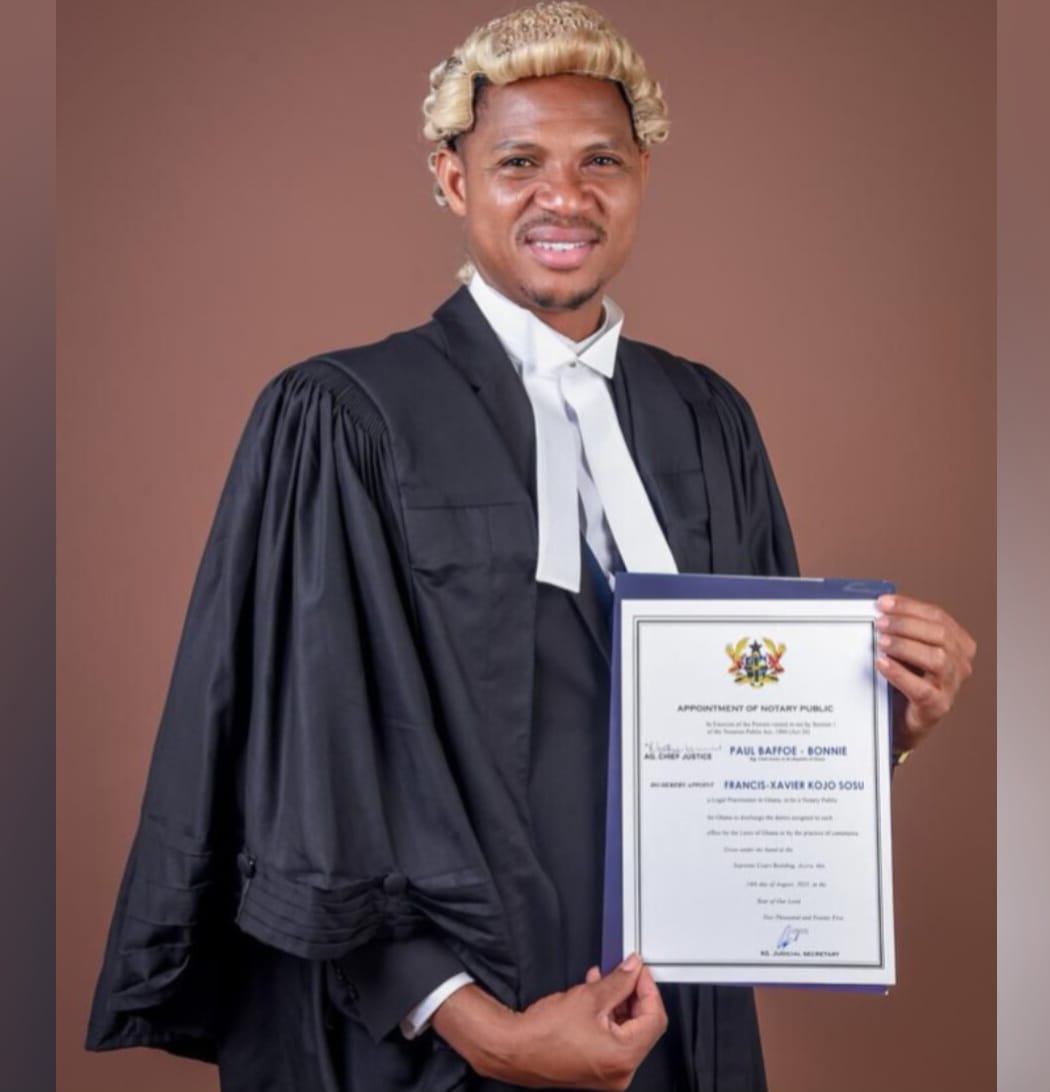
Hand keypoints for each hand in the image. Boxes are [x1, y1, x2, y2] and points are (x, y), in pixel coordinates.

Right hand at [431, 953, 667, 1089]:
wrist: (515, 1049)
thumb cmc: (543, 1034)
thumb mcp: (588, 997)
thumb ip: (618, 981)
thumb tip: (633, 969)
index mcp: (623, 1056)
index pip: (654, 1018)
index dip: (649, 988)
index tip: (640, 971)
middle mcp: (620, 1071)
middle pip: (643, 1026)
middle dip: (633, 994)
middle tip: (625, 972)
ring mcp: (608, 1074)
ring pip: (627, 1032)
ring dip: (619, 1003)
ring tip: (604, 980)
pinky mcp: (595, 1070)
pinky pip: (612, 1041)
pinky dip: (608, 1018)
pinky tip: (595, 997)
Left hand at [874, 594, 976, 753]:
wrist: (903, 718)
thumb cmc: (907, 678)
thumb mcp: (909, 649)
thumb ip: (903, 629)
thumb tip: (881, 606)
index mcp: (958, 643)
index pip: (938, 616)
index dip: (909, 607)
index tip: (884, 603)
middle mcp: (961, 663)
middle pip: (940, 635)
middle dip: (906, 624)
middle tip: (881, 623)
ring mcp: (952, 686)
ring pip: (937, 659)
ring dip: (905, 646)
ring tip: (881, 642)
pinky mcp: (938, 706)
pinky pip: (922, 689)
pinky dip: (900, 674)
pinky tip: (882, 664)